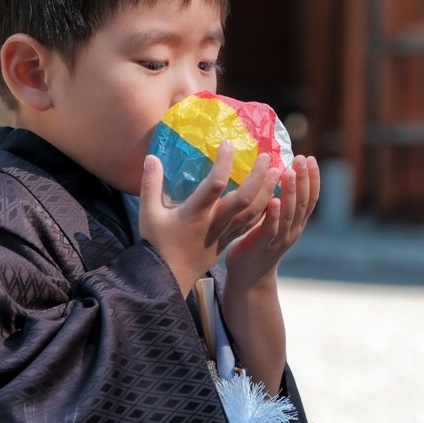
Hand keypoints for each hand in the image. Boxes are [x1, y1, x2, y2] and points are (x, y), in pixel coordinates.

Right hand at [139, 142, 280, 297]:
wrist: (169, 278)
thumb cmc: (157, 244)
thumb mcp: (147, 213)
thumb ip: (150, 184)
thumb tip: (152, 157)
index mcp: (196, 213)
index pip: (215, 184)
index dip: (224, 162)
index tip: (228, 143)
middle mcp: (215, 222)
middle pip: (245, 199)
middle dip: (258, 177)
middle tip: (266, 156)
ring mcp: (225, 232)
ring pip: (254, 212)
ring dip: (267, 191)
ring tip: (276, 172)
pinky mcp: (229, 240)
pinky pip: (252, 224)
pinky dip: (264, 209)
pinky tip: (271, 197)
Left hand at [224, 155, 320, 289]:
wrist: (248, 278)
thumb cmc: (256, 243)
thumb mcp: (272, 221)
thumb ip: (276, 201)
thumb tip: (273, 171)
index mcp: (296, 223)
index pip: (310, 198)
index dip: (312, 179)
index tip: (310, 159)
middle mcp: (293, 230)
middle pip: (302, 202)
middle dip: (303, 179)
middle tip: (301, 158)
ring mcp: (279, 239)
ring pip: (289, 214)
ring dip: (290, 192)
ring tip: (288, 172)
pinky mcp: (263, 246)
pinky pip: (271, 229)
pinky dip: (274, 215)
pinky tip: (273, 200)